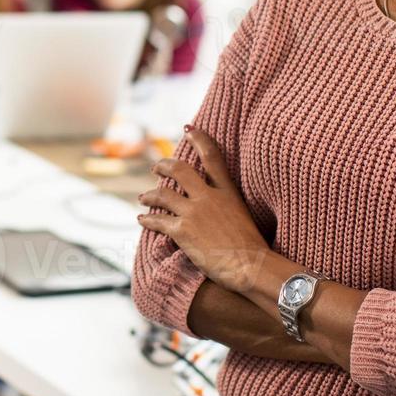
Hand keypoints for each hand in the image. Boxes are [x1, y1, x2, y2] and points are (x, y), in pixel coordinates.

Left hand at [136, 127, 270, 294]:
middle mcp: (209, 197)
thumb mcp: (244, 217)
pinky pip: (157, 220)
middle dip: (164, 166)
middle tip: (156, 167)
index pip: (212, 157)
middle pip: (180, 170)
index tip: (188, 130)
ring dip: (149, 195)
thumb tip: (220, 208)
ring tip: (143, 197)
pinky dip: (147, 219)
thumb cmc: (253, 248)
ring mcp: (194, 212)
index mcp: (227, 192)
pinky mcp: (182, 230)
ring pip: (163, 194)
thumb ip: (228, 206)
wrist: (251, 265)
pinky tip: (142, 219)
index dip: (199, 139)